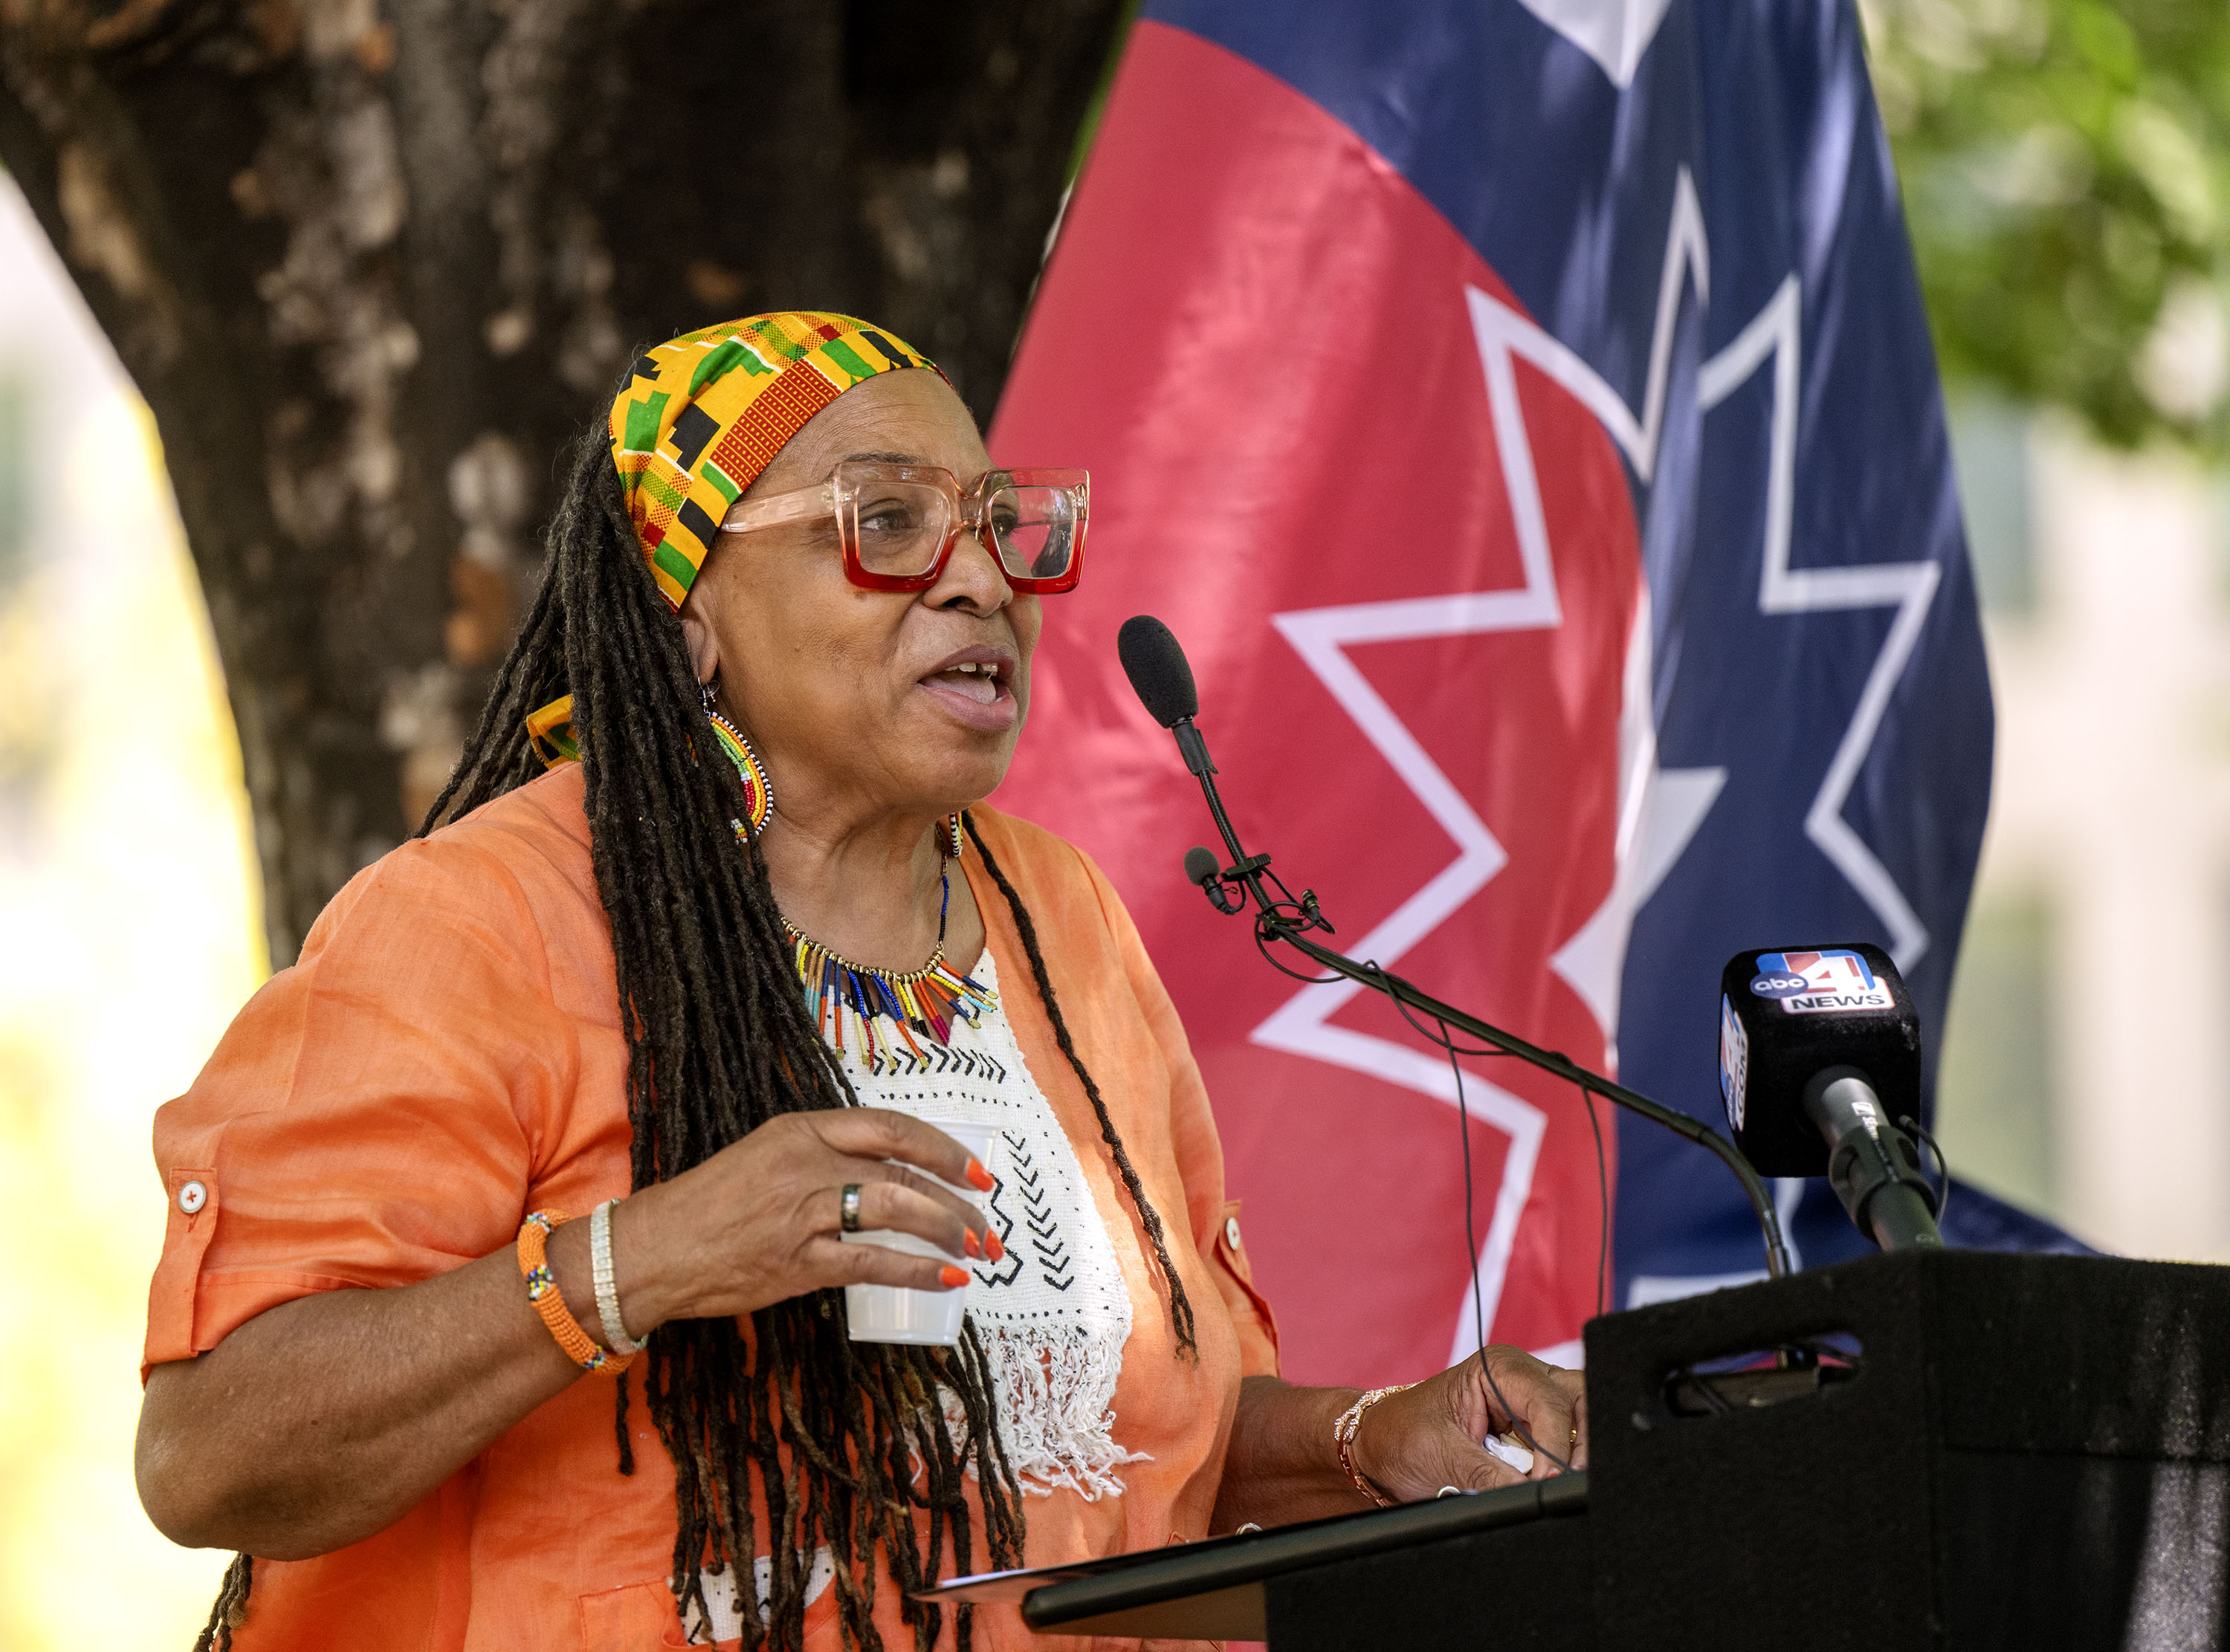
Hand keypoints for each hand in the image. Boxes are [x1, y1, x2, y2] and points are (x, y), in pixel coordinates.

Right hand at [586, 1108, 1002, 1332]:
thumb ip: (821, 1156)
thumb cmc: (709, 1205)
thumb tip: (888, 1173)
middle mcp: (806, 1163)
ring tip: (978, 1248)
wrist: (653, 1251)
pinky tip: (948, 1277)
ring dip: (948, 1230)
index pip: (889, 1127)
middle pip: (903, 1171)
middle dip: (957, 1198)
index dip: (941, 1147)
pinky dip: (918, 1270)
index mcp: (800, 1129)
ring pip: (896, 1211)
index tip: (975, 1169)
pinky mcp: (797, 1263)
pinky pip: (873, 1262)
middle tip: (988, 1219)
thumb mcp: (766, 1155)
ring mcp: (802, 1213)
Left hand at [1346, 1346, 1586, 1501]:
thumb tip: (1530, 1495)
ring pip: (1581, 1421)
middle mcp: (1521, 1377)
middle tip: (1565, 1482)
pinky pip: (1564, 1445)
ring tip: (1554, 1485)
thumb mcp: (1441, 1457)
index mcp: (1498, 1367)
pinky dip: (1561, 1465)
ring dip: (1574, 1456)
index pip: (1549, 1401)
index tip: (1547, 1482)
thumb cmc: (1400, 1436)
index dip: (1556, 1446)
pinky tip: (1547, 1483)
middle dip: (1580, 1443)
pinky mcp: (1531, 1430)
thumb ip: (1489, 1476)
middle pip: (1580, 1400)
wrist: (1378, 1449)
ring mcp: (1529, 1403)